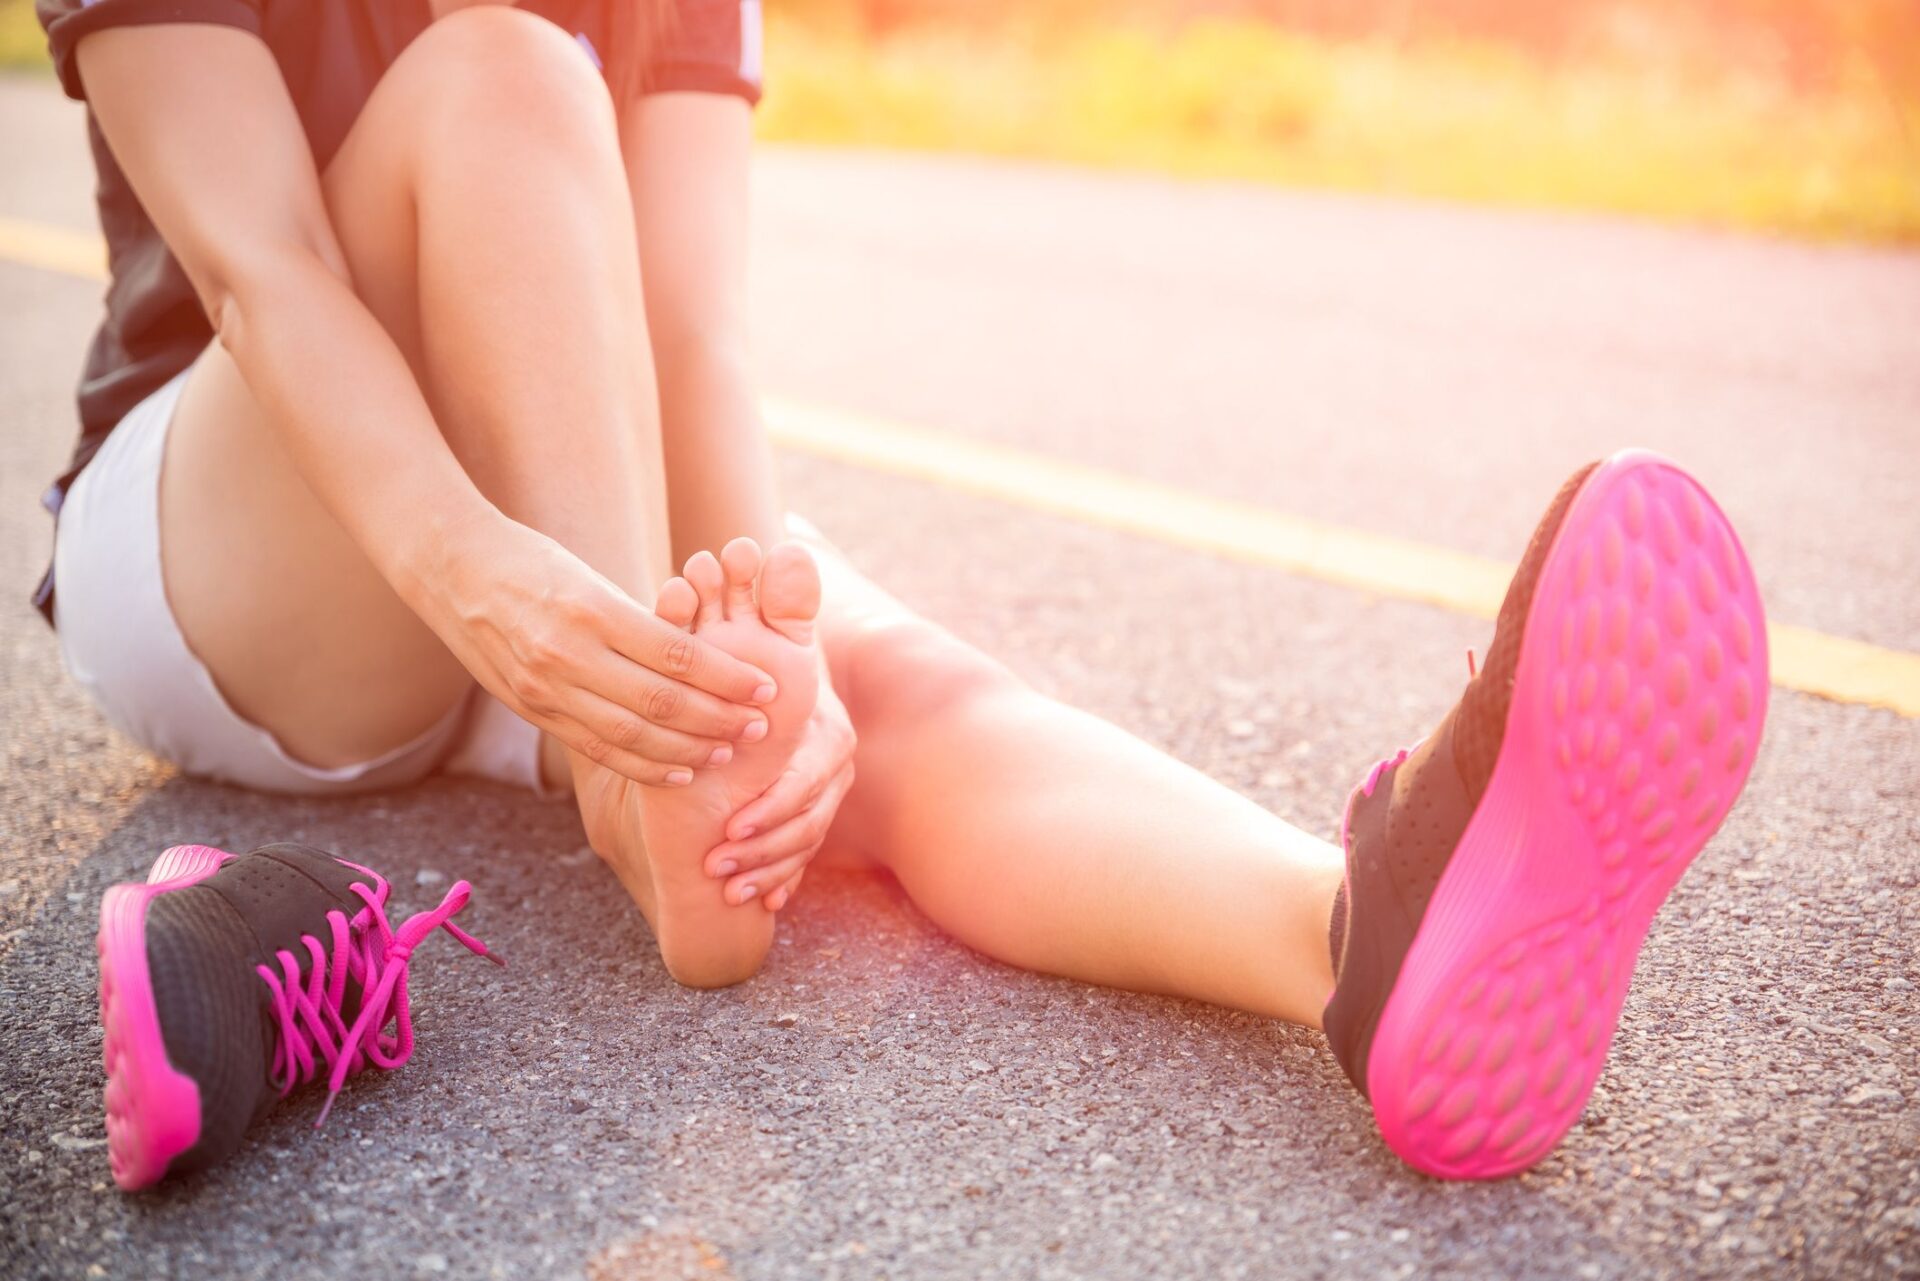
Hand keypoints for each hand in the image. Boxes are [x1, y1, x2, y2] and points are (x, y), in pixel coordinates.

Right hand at [409, 513, 777, 784]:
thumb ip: (638, 619)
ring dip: (689, 750)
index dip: (728, 678)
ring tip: (729, 752)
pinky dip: (644, 766)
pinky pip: (598, 749)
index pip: (677, 655)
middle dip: (718, 720)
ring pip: (632, 736)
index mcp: (592, 610)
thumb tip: (701, 653)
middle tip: (762, 727)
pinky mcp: (533, 710)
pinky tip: (681, 771)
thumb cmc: (534, 562)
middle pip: (661, 703)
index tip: (767, 687)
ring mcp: (546, 688)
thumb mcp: (591, 577)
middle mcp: (567, 654)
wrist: (451, 569)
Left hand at [703, 666, 855, 910]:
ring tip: (731, 892)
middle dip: (762, 851)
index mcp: (827, 733)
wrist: (789, 674)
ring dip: (771, 872)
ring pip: (809, 842)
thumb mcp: (749, 673)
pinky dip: (788, 877)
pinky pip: (809, 853)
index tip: (727, 830)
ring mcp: (834, 792)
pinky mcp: (821, 810)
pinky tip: (767, 901)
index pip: (802, 784)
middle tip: (716, 868)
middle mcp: (838, 765)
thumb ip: (727, 682)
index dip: (767, 812)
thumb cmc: (758, 672)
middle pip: (808, 821)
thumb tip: (690, 674)